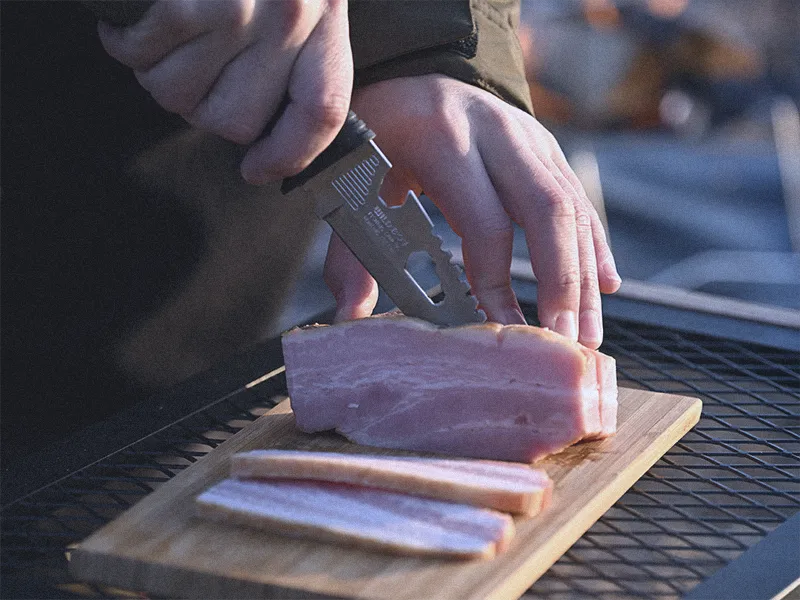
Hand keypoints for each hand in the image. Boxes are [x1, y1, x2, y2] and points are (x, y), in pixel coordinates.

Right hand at [97, 0, 351, 182]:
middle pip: (237, 122)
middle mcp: (289, 16)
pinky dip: (124, 43)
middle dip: (202, 110)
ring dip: (158, 76)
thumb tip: (262, 144)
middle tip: (190, 73)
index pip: (320, 111)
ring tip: (161, 40)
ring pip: (182, 98)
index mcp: (324, 17)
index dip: (288, 155)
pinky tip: (132, 22)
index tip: (256, 171)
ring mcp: (237, 9)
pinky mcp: (187, 1)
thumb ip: (296, 55)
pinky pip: (141, 56)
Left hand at [324, 75, 620, 348]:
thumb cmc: (380, 131)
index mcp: (445, 140)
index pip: (485, 223)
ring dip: (585, 276)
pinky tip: (603, 286)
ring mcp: (531, 138)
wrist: (413, 72)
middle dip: (562, 283)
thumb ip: (349, 250)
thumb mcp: (355, 181)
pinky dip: (593, 246)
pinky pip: (580, 200)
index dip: (496, 283)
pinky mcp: (547, 149)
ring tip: (587, 334)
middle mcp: (498, 134)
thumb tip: (352, 314)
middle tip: (565, 342)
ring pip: (573, 209)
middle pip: (548, 211)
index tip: (501, 331)